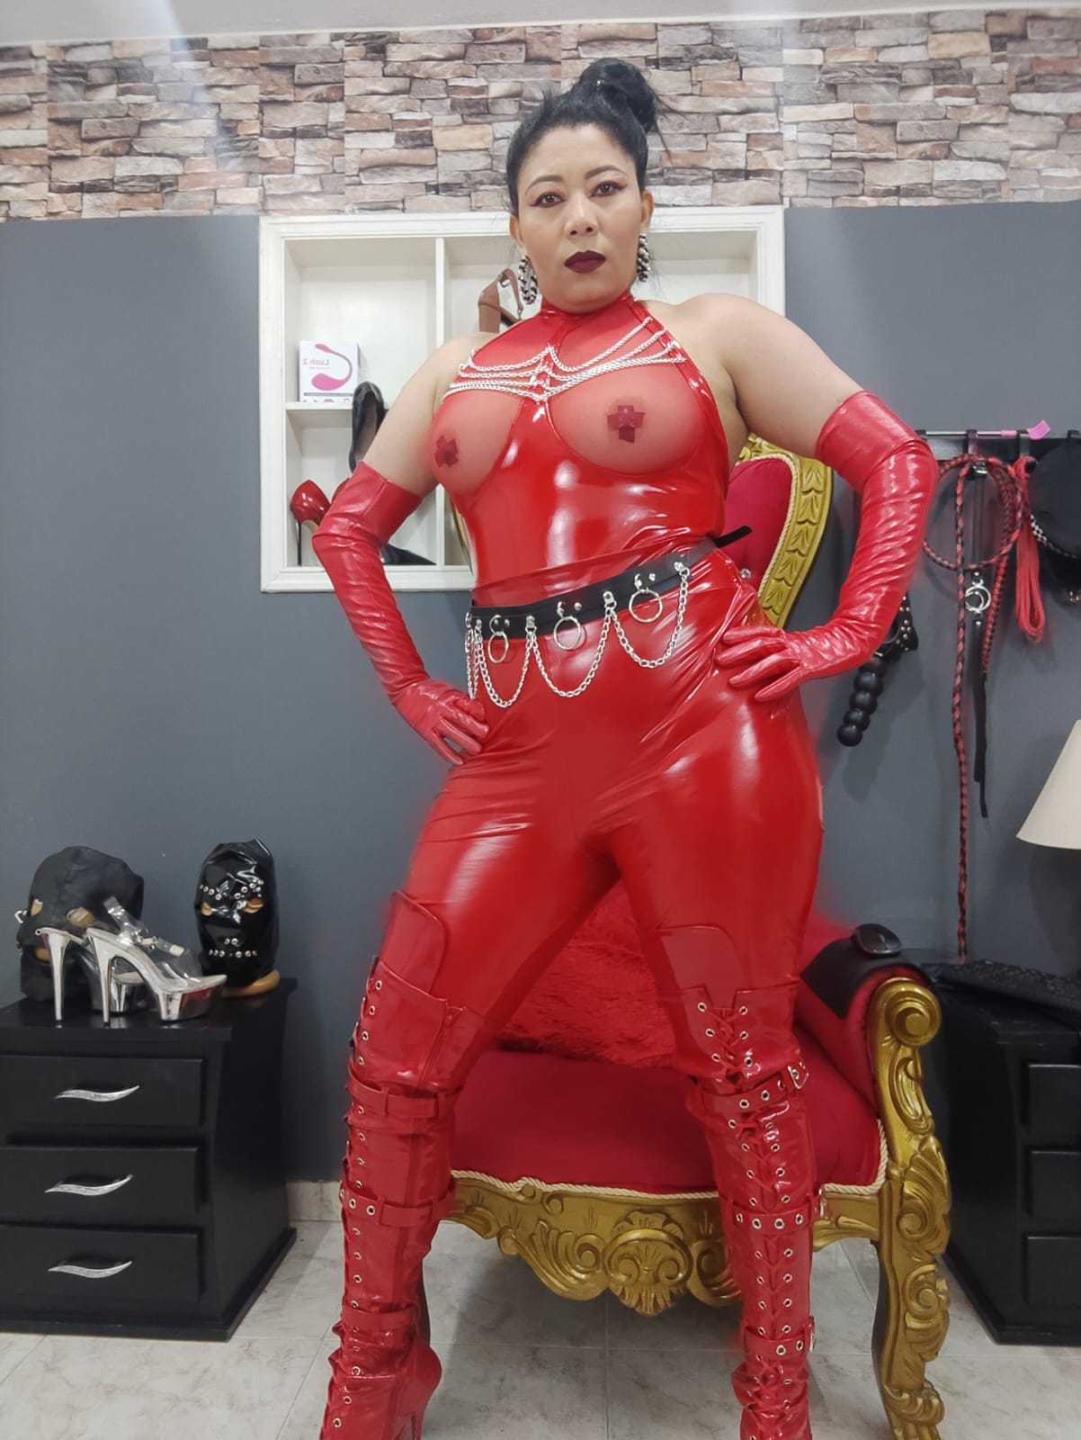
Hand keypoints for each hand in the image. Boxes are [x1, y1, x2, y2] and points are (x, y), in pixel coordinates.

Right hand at [391, 678, 489, 763]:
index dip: (479, 714)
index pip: (468, 706)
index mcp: (450, 697)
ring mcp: (433, 720)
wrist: (406, 689)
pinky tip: (459, 761)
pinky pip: (439, 745)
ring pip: (452, 733)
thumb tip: (479, 714)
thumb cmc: (429, 690)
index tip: (485, 720)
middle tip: (485, 735)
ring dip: (466, 742)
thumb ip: (463, 702)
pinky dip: (449, 754)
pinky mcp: (426, 731)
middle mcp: (442, 708)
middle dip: (476, 728)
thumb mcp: (449, 691)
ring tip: (476, 749)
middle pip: (462, 719)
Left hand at [712, 617, 872, 702]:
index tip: (724, 638)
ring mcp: (801, 656)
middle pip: (762, 645)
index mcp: (789, 637)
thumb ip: (783, 649)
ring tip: (734, 681)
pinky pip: (790, 679)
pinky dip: (775, 687)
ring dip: (751, 671)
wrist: (854, 641)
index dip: (743, 634)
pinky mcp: (812, 668)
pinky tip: (761, 696)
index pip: (762, 632)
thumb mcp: (800, 644)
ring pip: (772, 662)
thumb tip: (763, 656)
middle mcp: (792, 644)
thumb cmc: (827, 645)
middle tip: (720, 659)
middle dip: (739, 652)